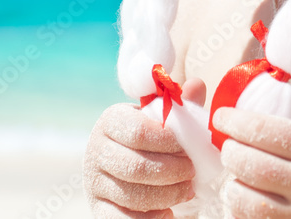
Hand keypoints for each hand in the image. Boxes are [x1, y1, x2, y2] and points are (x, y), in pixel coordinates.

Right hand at [83, 78, 206, 217]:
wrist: (124, 170)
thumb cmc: (151, 140)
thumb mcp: (163, 120)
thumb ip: (180, 105)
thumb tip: (196, 85)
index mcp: (112, 121)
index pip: (139, 132)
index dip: (169, 142)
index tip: (189, 147)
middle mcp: (96, 150)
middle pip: (137, 166)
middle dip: (172, 172)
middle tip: (192, 173)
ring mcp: (94, 182)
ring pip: (133, 195)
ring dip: (168, 195)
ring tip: (187, 190)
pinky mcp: (97, 209)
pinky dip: (151, 218)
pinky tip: (168, 212)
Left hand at [212, 107, 290, 218]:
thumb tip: (247, 120)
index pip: (268, 131)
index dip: (237, 122)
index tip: (221, 117)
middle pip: (253, 165)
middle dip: (230, 152)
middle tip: (227, 146)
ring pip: (248, 202)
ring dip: (233, 185)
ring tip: (235, 176)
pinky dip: (242, 211)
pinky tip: (245, 199)